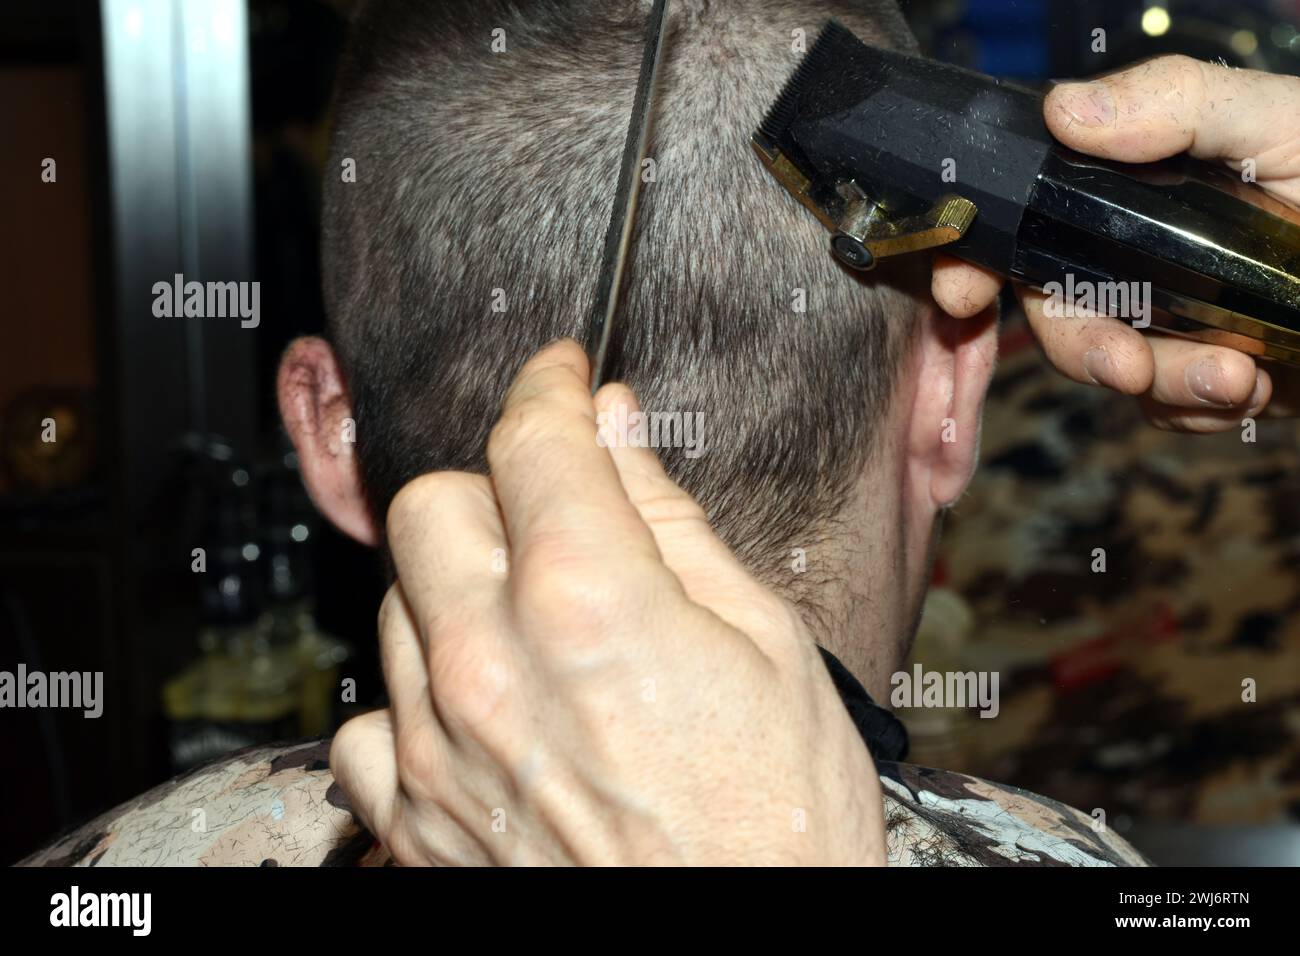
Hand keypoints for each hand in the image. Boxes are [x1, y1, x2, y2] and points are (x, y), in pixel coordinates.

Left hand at [330, 340, 886, 865]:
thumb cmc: (778, 827)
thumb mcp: (766, 647)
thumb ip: (671, 522)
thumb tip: (621, 429)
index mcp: (589, 602)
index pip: (533, 438)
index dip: (550, 386)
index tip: (562, 377)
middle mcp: (489, 665)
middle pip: (430, 504)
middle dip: (492, 486)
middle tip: (554, 514)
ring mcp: (437, 748)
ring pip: (396, 603)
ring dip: (458, 590)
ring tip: (538, 630)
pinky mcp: (412, 821)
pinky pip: (369, 721)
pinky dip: (417, 700)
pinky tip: (481, 715)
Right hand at [932, 55, 1299, 428]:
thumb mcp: (1282, 124)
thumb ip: (1179, 104)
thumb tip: (1063, 108)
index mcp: (1141, 182)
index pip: (1030, 212)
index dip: (978, 252)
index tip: (962, 292)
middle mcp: (1140, 246)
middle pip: (1055, 306)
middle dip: (1085, 346)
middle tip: (1133, 366)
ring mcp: (1169, 313)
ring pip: (1107, 366)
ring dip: (1164, 384)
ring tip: (1242, 380)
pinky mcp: (1201, 371)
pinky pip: (1161, 409)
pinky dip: (1198, 409)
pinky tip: (1259, 391)